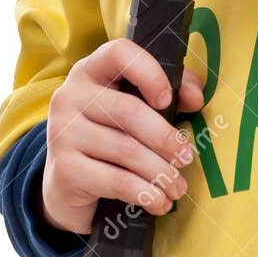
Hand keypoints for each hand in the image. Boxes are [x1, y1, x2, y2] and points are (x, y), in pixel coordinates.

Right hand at [41, 40, 205, 235]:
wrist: (66, 187)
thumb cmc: (109, 138)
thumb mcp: (136, 110)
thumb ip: (170, 93)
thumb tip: (195, 97)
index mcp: (90, 72)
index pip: (119, 53)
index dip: (149, 72)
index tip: (168, 100)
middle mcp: (70, 96)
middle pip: (130, 111)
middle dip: (166, 138)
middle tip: (187, 158)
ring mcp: (62, 132)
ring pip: (127, 150)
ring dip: (161, 172)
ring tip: (177, 186)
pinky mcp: (64, 169)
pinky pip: (116, 180)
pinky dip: (145, 193)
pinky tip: (159, 202)